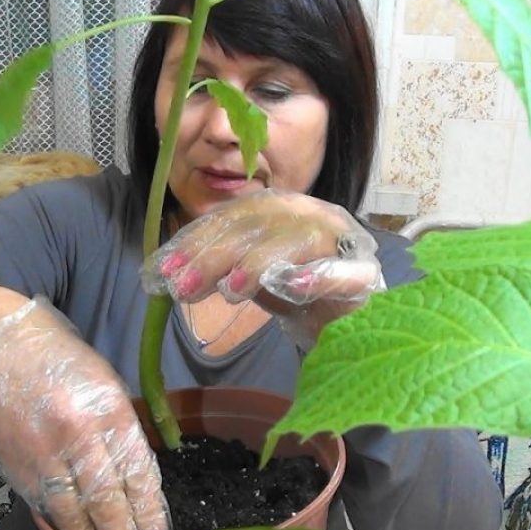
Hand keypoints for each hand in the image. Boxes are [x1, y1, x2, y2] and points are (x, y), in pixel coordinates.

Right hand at [0, 296, 169, 529]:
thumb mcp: (105, 385)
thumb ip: (122, 429)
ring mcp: (45, 456)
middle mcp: (78, 437)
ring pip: (74, 512)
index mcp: (109, 411)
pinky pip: (48, 506)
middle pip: (107, 500)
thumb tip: (138, 478)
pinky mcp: (19, 468)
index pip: (137, 473)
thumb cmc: (62, 364)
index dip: (149, 510)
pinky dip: (65, 527)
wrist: (0, 350)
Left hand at [143, 190, 384, 347]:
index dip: (198, 240)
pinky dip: (318, 277)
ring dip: (260, 262)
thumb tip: (172, 274)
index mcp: (283, 209)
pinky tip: (294, 288)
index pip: (235, 216)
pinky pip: (342, 272)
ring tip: (231, 290)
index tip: (166, 269)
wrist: (352, 321)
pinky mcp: (364, 275)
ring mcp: (343, 242)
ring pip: (299, 240)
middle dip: (216, 255)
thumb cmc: (298, 291)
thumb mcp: (252, 276)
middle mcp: (313, 215)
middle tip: (184, 288)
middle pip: (260, 225)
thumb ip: (219, 269)